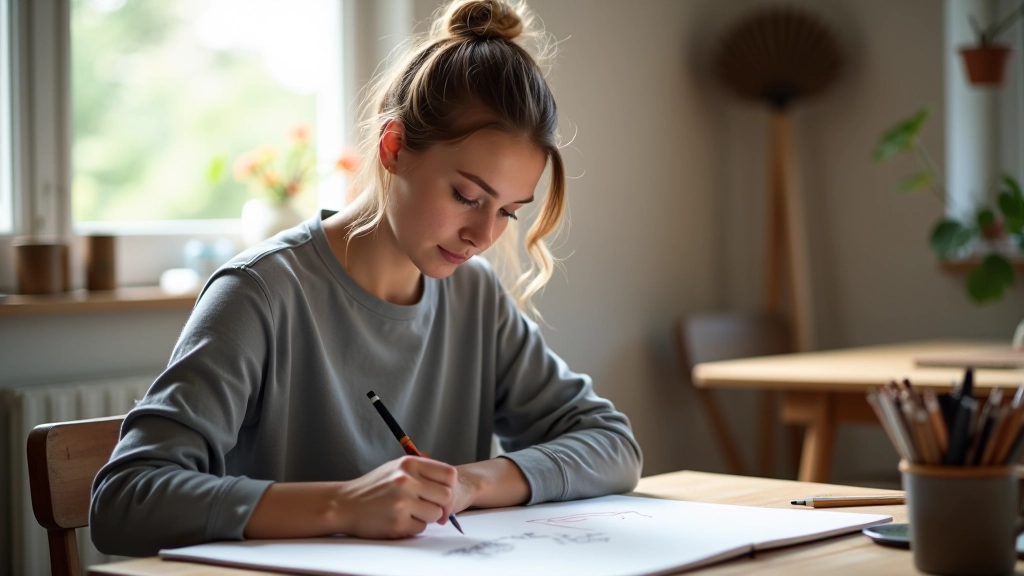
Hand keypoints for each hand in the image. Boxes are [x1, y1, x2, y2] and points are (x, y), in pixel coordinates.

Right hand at [333, 455, 456, 537]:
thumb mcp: (395, 468)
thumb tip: (449, 482)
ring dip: (427, 517)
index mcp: (409, 464)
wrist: (344, 504)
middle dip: (442, 505)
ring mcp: (402, 501)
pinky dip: (414, 526)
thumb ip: (421, 470)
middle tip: (431, 509)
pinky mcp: (398, 522)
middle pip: (446, 496)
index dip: (450, 486)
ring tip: (410, 512)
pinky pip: (421, 528)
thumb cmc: (372, 487)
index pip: (449, 474)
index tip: (443, 494)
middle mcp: (406, 480)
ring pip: (436, 514)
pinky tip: (400, 519)